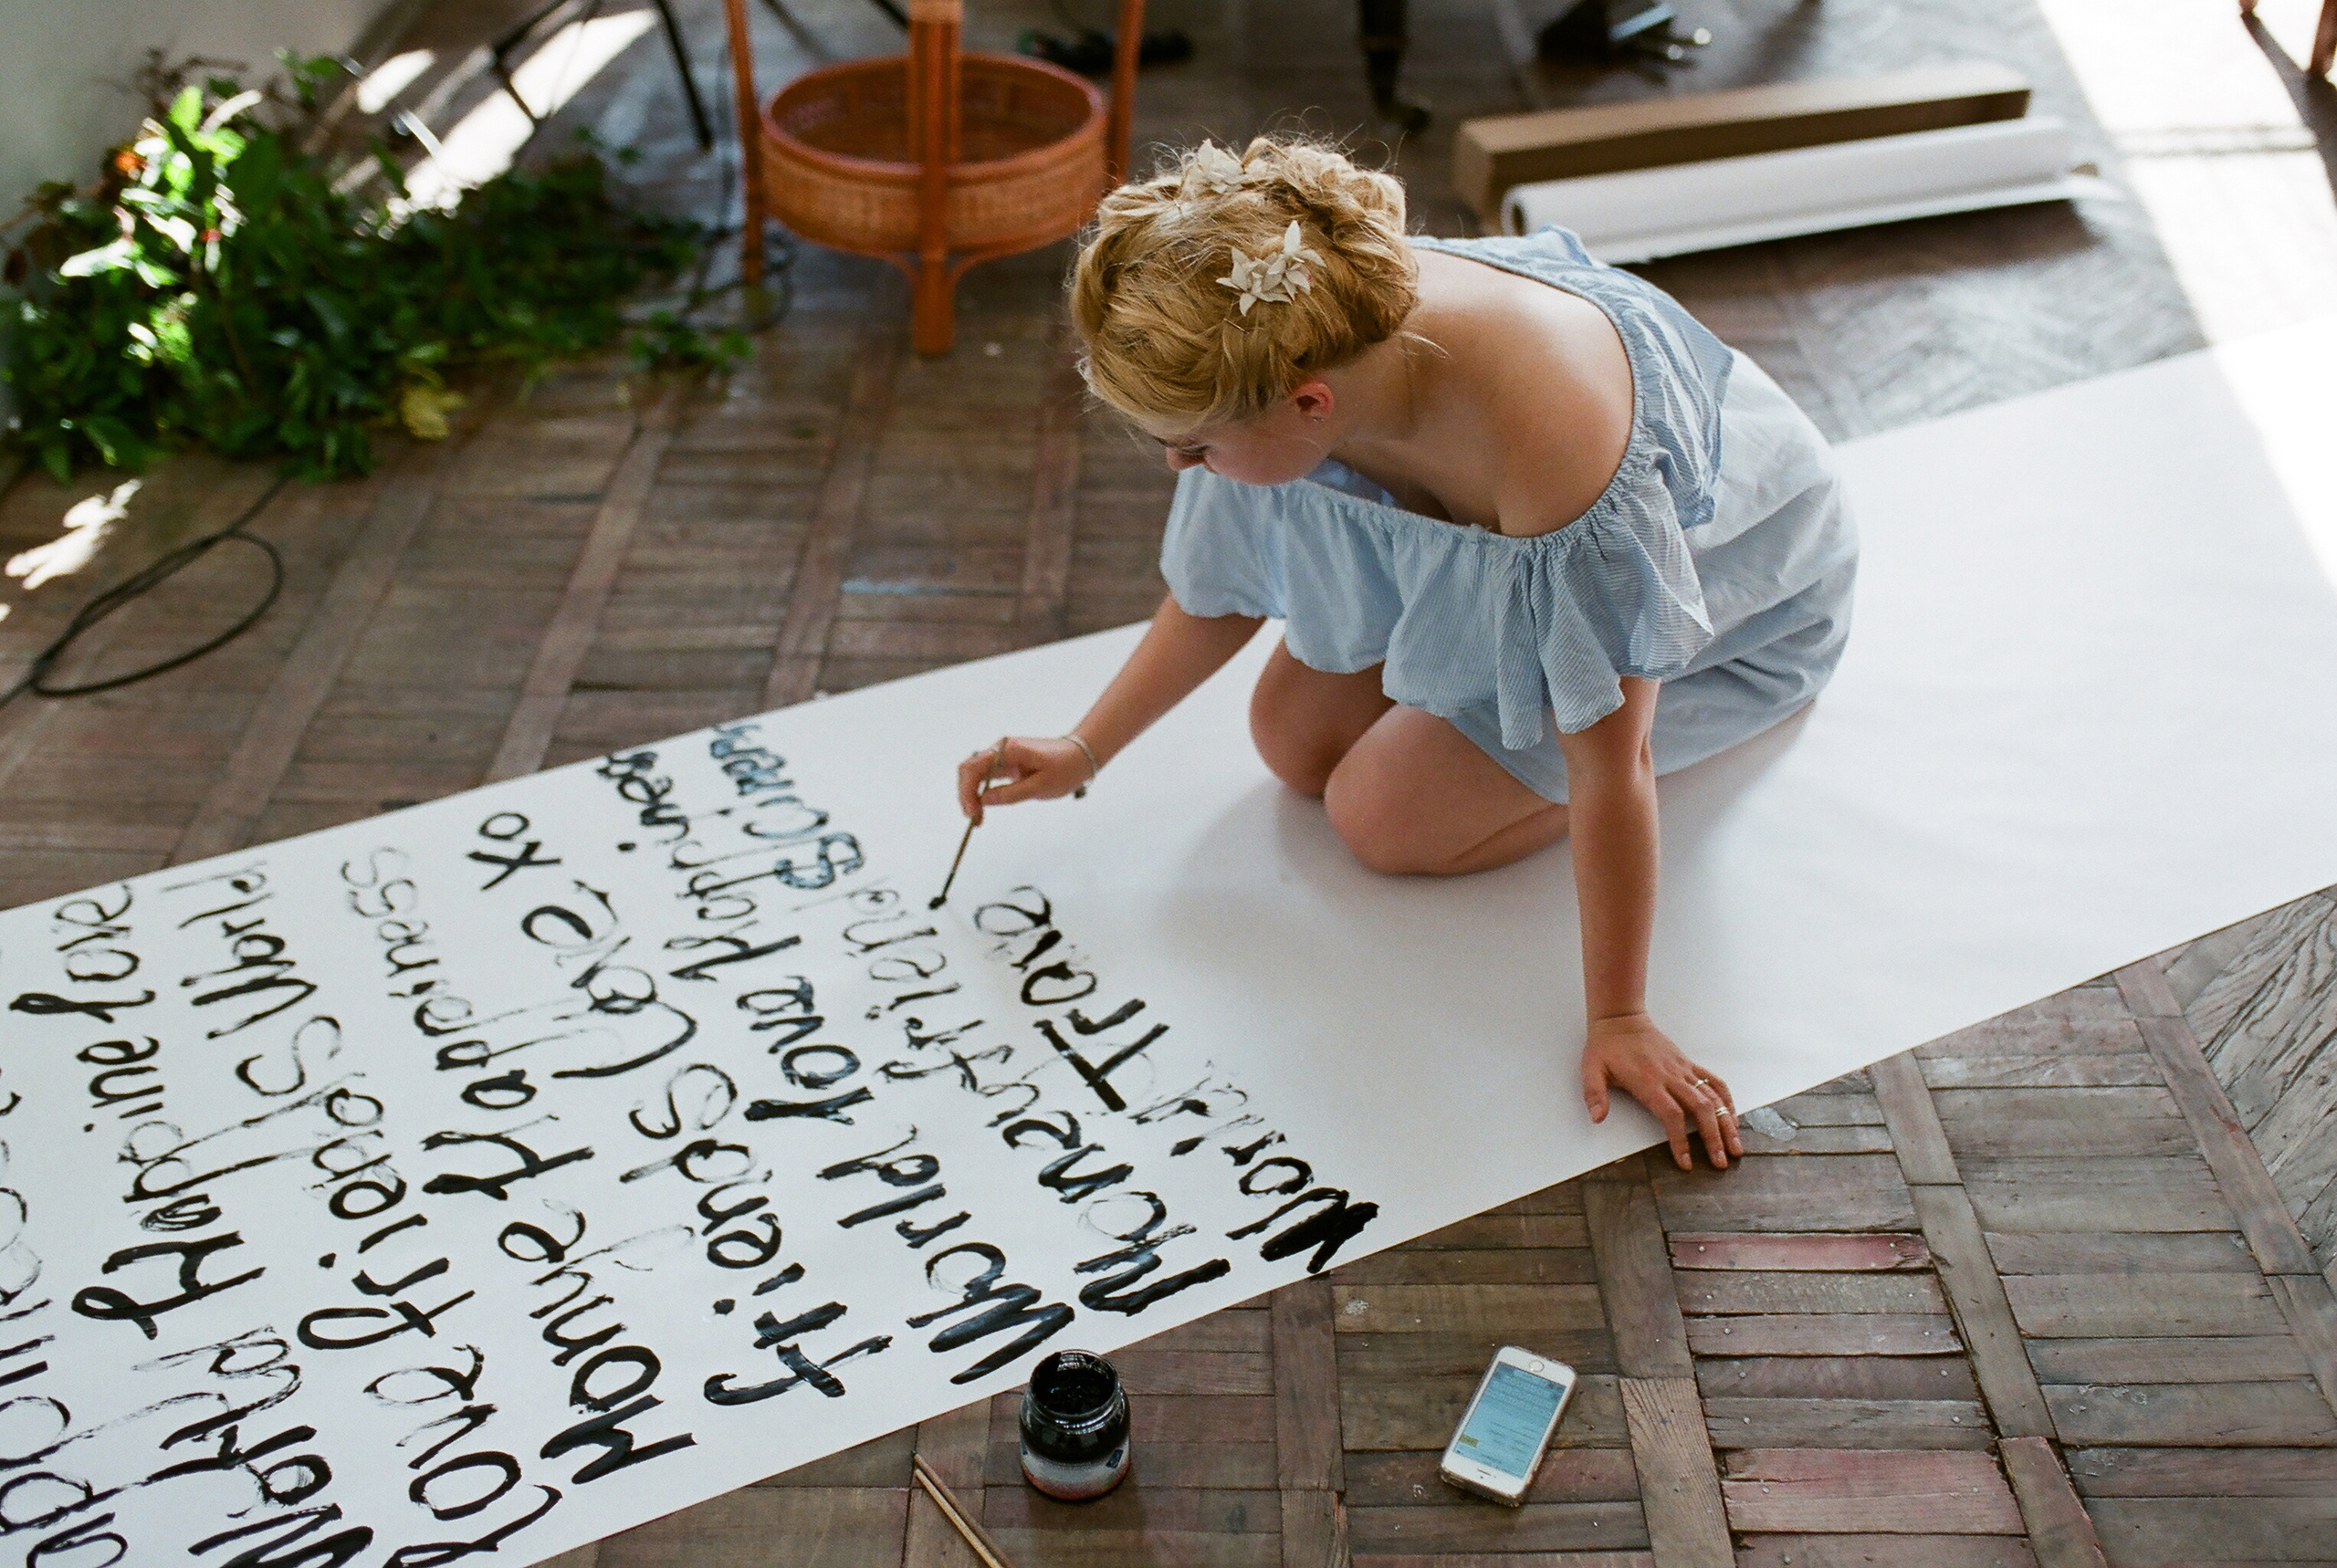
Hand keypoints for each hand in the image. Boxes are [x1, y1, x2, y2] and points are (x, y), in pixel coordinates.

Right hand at [955, 736, 1094, 822]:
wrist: (1081, 756)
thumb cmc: (1066, 768)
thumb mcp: (1040, 787)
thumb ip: (1010, 794)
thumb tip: (983, 801)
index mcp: (1008, 750)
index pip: (974, 767)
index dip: (967, 791)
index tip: (971, 812)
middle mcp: (1001, 749)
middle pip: (969, 769)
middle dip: (966, 795)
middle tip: (974, 819)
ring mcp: (1003, 756)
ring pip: (975, 774)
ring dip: (972, 795)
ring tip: (978, 819)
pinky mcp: (1007, 763)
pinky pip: (986, 777)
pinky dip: (982, 793)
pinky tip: (983, 808)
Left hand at [1580, 1013, 1741, 1170]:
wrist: (1621, 1019)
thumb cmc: (1606, 1047)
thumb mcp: (1592, 1069)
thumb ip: (1594, 1094)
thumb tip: (1597, 1118)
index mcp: (1648, 1082)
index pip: (1671, 1114)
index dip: (1680, 1140)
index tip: (1686, 1162)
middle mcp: (1671, 1076)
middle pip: (1700, 1109)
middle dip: (1713, 1137)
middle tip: (1721, 1163)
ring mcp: (1683, 1069)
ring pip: (1713, 1097)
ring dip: (1727, 1122)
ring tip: (1735, 1147)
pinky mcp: (1688, 1064)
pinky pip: (1713, 1081)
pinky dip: (1727, 1099)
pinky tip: (1732, 1118)